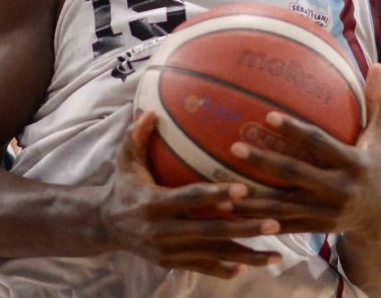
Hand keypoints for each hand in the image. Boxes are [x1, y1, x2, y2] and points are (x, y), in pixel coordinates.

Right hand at [98, 112, 283, 278]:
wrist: (104, 225)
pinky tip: (249, 266)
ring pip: (213, 254)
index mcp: (153, 204)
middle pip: (210, 231)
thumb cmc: (122, 186)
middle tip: (275, 222)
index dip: (216, 195)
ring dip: (246, 255)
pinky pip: (203, 267)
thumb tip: (151, 111)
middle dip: (244, 228)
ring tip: (276, 255)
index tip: (243, 190)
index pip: (190, 198)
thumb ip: (137, 136)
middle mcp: (162, 231)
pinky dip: (225, 269)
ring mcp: (168, 251)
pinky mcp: (171, 263)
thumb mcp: (125, 161)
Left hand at [227, 63, 380, 236]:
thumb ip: (377, 101)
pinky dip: (256, 220)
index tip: (267, 116)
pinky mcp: (315, 228)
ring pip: (282, 206)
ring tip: (223, 187)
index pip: (319, 144)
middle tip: (234, 146)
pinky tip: (231, 211)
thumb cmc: (379, 165)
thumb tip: (377, 64)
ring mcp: (326, 213)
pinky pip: (281, 225)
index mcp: (355, 164)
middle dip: (264, 161)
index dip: (294, 130)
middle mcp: (340, 190)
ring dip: (252, 199)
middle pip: (295, 174)